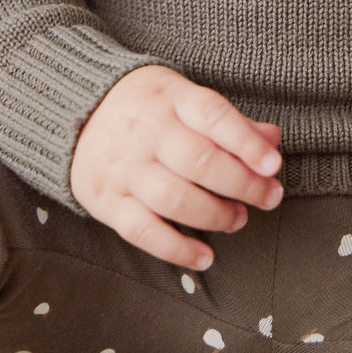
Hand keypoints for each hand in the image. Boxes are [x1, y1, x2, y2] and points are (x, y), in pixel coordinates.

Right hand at [70, 65, 282, 268]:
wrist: (77, 111)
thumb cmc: (147, 105)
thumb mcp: (185, 97)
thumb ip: (229, 121)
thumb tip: (272, 140)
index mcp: (171, 99)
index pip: (214, 116)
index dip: (247, 142)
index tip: (274, 165)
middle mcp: (147, 131)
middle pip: (200, 162)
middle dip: (243, 185)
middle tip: (269, 197)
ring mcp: (124, 167)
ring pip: (176, 199)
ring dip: (216, 216)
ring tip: (239, 220)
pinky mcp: (106, 199)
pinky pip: (143, 231)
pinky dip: (177, 249)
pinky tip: (204, 256)